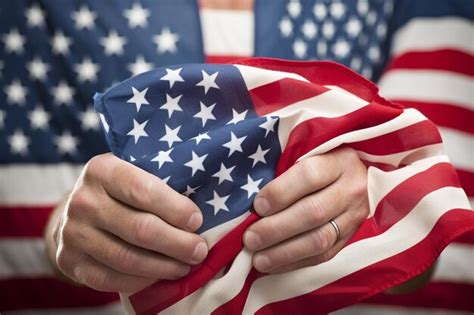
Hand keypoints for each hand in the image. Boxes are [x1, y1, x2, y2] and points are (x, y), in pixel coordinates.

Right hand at [47, 153, 207, 292]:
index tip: (197, 220)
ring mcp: (73, 233)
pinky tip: (160, 275)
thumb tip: (206, 202)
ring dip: (164, 266)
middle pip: (140, 229)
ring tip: (185, 265)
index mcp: (102, 170)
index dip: (175, 208)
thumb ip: (159, 181)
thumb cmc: (118, 191)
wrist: (73, 213)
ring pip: (128, 258)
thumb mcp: (131, 172)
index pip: (144, 190)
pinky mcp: (70, 261)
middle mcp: (83, 200)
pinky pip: (112, 279)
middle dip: (178, 243)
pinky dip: (142, 281)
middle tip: (199, 250)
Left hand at [243, 147, 367, 272]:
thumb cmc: (321, 161)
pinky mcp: (350, 238)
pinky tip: (273, 265)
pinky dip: (295, 263)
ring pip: (319, 239)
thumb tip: (250, 197)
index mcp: (339, 161)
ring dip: (284, 252)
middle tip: (250, 238)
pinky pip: (323, 256)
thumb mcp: (309, 153)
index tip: (257, 205)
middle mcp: (351, 189)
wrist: (358, 176)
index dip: (281, 192)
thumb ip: (285, 168)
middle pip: (313, 212)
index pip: (309, 175)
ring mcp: (354, 216)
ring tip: (258, 259)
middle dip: (276, 229)